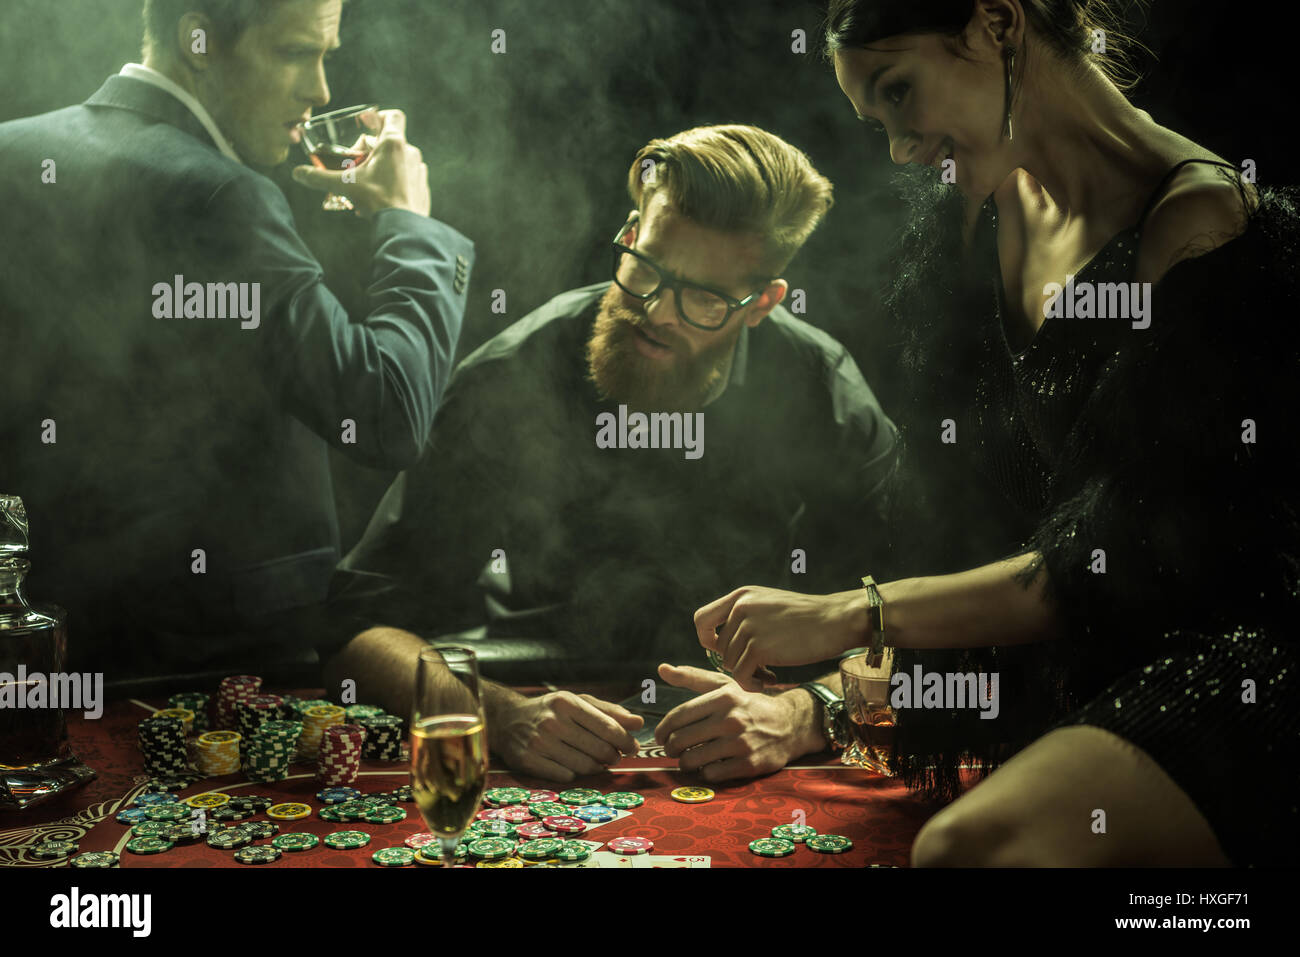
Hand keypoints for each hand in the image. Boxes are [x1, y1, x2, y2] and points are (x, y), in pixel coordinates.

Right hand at [292, 108, 430, 217]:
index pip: (393, 116)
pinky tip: (379, 198)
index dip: (379, 117)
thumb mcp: (344, 186)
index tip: (366, 127)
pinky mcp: (422, 188)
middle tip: (354, 165)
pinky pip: (406, 178)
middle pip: (388, 141)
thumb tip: (297, 173)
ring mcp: (419, 171)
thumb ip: (319, 177)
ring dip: (380, 167)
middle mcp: (411, 153)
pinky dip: (392, 183)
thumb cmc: (378, 201)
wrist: (404, 229)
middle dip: (369, 150)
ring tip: (365, 184)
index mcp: (394, 144)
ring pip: (398, 160)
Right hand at [494, 691, 642, 782]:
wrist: (507, 719)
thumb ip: (610, 711)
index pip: (607, 727)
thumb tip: (639, 723)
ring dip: (597, 767)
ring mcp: (539, 743)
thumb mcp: (578, 702)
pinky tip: (576, 765)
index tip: (633, 747)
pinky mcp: (529, 761)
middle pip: (599, 749)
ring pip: (584, 766)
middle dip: (613, 756)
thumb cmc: (550, 710)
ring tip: (598, 762)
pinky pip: (566, 776)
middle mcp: (552, 722)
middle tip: (615, 757)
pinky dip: (576, 773)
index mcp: (566, 703)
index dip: (625, 740)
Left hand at [652, 664, 816, 782]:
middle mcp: (732, 719)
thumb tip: (662, 669)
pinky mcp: (749, 764)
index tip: (660, 736)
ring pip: (692, 760)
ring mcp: (741, 743)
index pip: (679, 716)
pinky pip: (711, 775)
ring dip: (684, 763)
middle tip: (672, 750)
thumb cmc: (750, 704)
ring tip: (687, 760)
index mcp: (723, 698)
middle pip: (681, 740)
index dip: (662, 729)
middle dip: (670, 748)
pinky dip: (704, 773)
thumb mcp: (725, 686)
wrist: (790, 724)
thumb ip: (692, 678)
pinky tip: (708, 767)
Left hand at [694, 585, 868, 691]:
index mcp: (741, 596)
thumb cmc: (808, 617)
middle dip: (735, 661)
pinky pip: (740, 675)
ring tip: (768, 674)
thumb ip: (745, 616)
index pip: (701, 618)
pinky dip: (751, 683)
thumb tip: (719, 642)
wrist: (836, 620)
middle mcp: (740, 608)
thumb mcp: (769, 604)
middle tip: (758, 669)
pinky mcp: (759, 647)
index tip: (722, 650)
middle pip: (718, 647)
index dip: (706, 638)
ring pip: (728, 663)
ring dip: (747, 674)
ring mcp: (748, 627)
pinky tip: (770, 681)